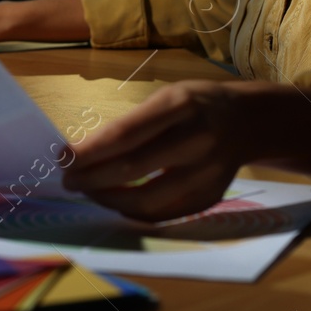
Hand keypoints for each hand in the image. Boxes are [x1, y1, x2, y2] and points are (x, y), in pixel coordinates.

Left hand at [60, 80, 247, 222]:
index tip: (62, 157)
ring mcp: (206, 172)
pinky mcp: (210, 197)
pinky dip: (134, 211)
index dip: (89, 151)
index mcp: (180, 105)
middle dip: (92, 179)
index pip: (125, 134)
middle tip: (69, 180)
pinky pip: (164, 214)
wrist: (248, 120)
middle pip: (133, 169)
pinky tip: (118, 201)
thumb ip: (132, 124)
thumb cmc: (195, 104)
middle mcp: (196, 139)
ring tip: (90, 192)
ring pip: (147, 200)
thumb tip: (85, 153)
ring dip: (109, 199)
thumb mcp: (166, 97)